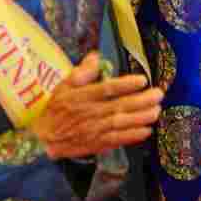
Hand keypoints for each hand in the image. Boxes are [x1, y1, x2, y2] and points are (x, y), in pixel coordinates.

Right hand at [32, 52, 162, 159]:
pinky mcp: (95, 144)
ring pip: (119, 124)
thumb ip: (81, 72)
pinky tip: (146, 131)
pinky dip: (130, 137)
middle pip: (117, 107)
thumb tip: (96, 56)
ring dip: (139, 119)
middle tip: (158, 95)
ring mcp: (92, 130)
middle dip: (140, 102)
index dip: (124, 85)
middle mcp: (88, 114)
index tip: (142, 80)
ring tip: (156, 112)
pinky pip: (115, 141)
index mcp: (81, 97)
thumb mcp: (63, 85)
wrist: (42, 137)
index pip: (105, 89)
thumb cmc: (56, 107)